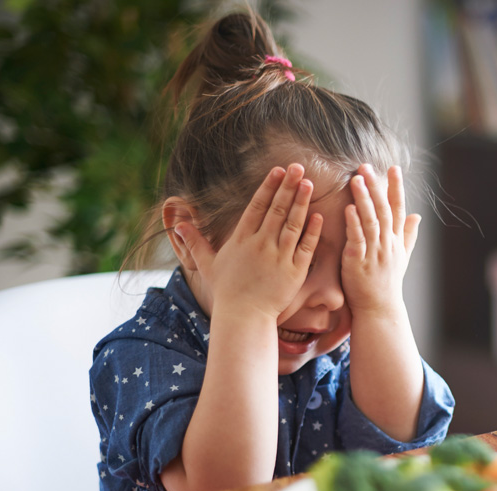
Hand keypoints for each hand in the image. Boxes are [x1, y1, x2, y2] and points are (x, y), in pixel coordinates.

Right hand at [174, 164, 322, 319]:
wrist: (244, 317)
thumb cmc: (227, 292)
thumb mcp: (208, 265)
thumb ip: (195, 242)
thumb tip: (178, 224)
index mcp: (242, 239)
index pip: (257, 206)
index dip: (268, 187)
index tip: (278, 170)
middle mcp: (261, 244)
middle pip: (277, 209)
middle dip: (288, 186)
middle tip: (298, 167)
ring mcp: (279, 257)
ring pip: (293, 224)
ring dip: (301, 202)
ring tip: (309, 183)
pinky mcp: (295, 271)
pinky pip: (306, 247)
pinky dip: (312, 231)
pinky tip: (318, 215)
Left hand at [342, 164, 420, 316]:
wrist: (379, 309)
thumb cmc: (387, 283)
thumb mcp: (402, 258)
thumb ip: (408, 235)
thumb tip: (418, 216)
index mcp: (396, 240)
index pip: (399, 209)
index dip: (396, 188)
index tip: (394, 168)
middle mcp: (388, 244)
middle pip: (384, 210)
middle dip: (376, 187)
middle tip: (366, 166)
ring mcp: (374, 253)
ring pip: (371, 221)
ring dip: (364, 199)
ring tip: (356, 180)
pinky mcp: (358, 262)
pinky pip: (357, 239)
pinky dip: (353, 223)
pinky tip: (348, 208)